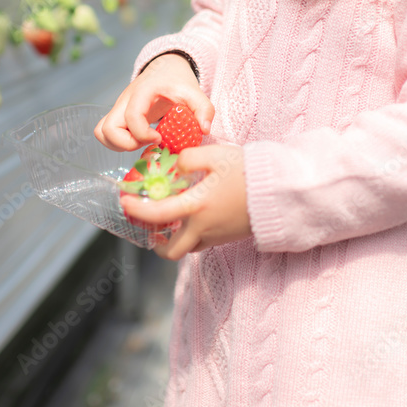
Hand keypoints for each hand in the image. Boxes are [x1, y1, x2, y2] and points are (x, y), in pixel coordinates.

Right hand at [94, 53, 214, 151]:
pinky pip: (106, 132)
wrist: (165, 70)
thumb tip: (204, 130)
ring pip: (102, 132)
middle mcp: (125, 100)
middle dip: (126, 144)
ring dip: (120, 145)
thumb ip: (204, 109)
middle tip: (148, 142)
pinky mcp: (119, 116)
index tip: (159, 138)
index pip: (131, 117)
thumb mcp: (194, 91)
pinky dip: (118, 142)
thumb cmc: (177, 81)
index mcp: (142, 92)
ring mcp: (119, 109)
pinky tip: (139, 141)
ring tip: (143, 142)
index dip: (143, 134)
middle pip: (107, 128)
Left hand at [119, 144, 251, 259]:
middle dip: (157, 244)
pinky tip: (198, 215)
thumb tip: (177, 166)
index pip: (156, 215)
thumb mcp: (216, 155)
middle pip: (172, 251)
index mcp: (197, 206)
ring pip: (189, 247)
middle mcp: (204, 228)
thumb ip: (189, 158)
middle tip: (151, 228)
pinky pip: (206, 241)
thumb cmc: (248, 171)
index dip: (136, 210)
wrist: (281, 190)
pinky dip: (195, 233)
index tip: (125, 202)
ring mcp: (218, 235)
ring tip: (174, 220)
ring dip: (177, 238)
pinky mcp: (230, 236)